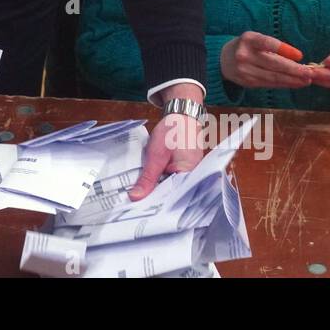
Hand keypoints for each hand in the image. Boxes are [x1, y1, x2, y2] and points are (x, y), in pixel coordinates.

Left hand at [129, 85, 206, 200]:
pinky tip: (148, 189)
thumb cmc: (173, 131)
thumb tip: (136, 197)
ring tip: (139, 204)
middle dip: (155, 202)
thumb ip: (147, 178)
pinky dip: (161, 184)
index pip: (173, 200)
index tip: (139, 214)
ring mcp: (189, 175)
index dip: (156, 207)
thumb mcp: (155, 155)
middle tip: (135, 211)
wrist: (181, 114)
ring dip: (157, 193)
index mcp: (190, 177)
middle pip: (172, 196)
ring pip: (171, 189)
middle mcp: (194, 179)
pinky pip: (171, 182)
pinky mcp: (184, 171)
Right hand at [220, 31, 313, 89]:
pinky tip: (295, 83)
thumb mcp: (256, 40)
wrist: (222, 59)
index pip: (267, 43)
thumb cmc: (247, 47)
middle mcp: (244, 55)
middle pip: (273, 64)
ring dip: (292, 80)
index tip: (300, 55)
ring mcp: (244, 70)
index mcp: (248, 39)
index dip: (284, 49)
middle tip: (310, 73)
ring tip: (307, 80)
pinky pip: (269, 84)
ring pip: (273, 77)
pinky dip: (284, 84)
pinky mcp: (247, 82)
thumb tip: (297, 57)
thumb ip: (273, 46)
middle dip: (294, 70)